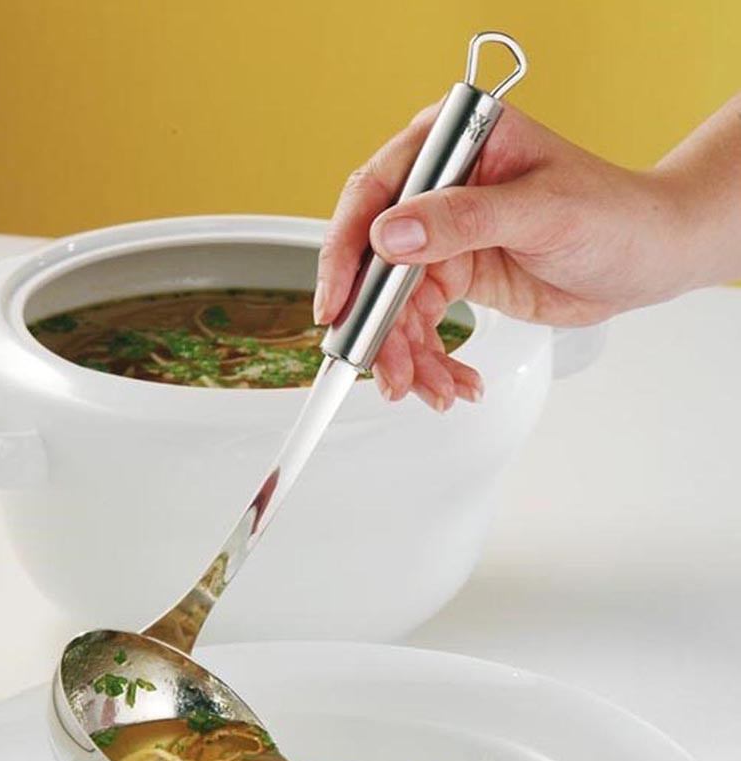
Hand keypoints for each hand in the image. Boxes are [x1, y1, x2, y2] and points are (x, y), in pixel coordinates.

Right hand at [314, 103, 686, 410]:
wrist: (647, 258)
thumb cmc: (612, 214)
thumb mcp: (541, 210)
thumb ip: (462, 219)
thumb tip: (390, 235)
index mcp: (451, 145)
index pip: (374, 193)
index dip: (346, 252)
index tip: (337, 305)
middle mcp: (438, 188)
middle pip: (376, 261)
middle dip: (380, 325)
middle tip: (391, 373)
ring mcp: (444, 235)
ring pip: (396, 303)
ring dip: (408, 354)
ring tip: (434, 390)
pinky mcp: (456, 274)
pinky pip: (423, 324)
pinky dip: (433, 360)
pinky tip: (454, 382)